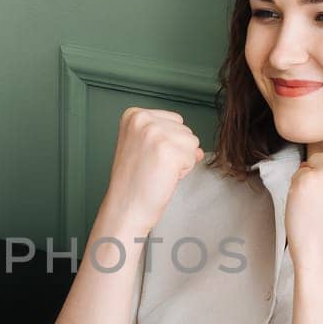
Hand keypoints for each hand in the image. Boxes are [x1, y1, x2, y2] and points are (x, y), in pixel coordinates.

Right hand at [100, 107, 203, 232]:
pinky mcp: (169, 150)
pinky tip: (164, 177)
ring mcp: (155, 133)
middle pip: (185, 130)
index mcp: (134, 115)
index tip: (147, 157)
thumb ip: (170, 139)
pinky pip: (194, 157)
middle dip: (175, 151)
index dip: (167, 143)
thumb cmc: (133, 183)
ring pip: (192, 143)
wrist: (125, 208)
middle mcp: (143, 120)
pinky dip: (183, 171)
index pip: (174, 121)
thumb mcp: (145, 149)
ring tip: (158, 172)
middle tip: (152, 167)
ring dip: (180, 161)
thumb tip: (197, 149)